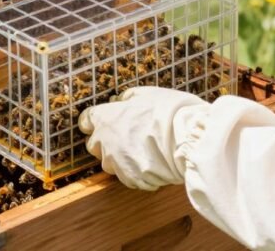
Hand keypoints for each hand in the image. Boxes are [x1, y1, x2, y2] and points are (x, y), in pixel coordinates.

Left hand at [78, 86, 208, 189]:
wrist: (188, 140)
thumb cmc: (169, 112)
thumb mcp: (149, 93)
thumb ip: (129, 98)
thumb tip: (120, 100)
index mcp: (107, 118)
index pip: (86, 121)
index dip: (92, 121)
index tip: (100, 121)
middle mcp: (106, 143)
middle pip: (94, 145)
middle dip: (105, 142)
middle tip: (126, 136)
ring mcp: (118, 164)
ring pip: (110, 164)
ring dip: (120, 158)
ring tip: (143, 151)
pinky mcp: (132, 180)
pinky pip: (129, 177)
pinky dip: (137, 171)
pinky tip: (154, 163)